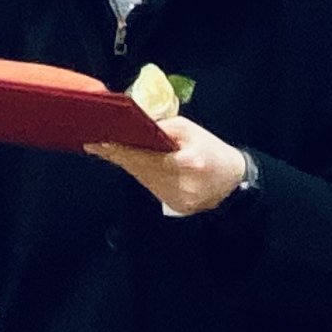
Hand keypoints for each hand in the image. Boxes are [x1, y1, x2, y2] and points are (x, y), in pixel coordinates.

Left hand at [89, 116, 247, 214]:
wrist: (235, 181)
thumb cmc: (212, 150)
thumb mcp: (190, 130)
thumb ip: (162, 127)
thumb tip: (134, 124)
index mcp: (186, 163)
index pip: (144, 156)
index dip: (119, 150)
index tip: (97, 143)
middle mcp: (181, 185)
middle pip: (140, 169)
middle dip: (117, 155)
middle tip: (96, 144)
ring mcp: (179, 200)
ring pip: (143, 179)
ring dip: (128, 164)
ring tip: (110, 150)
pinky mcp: (178, 207)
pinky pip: (152, 187)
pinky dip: (143, 175)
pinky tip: (134, 164)